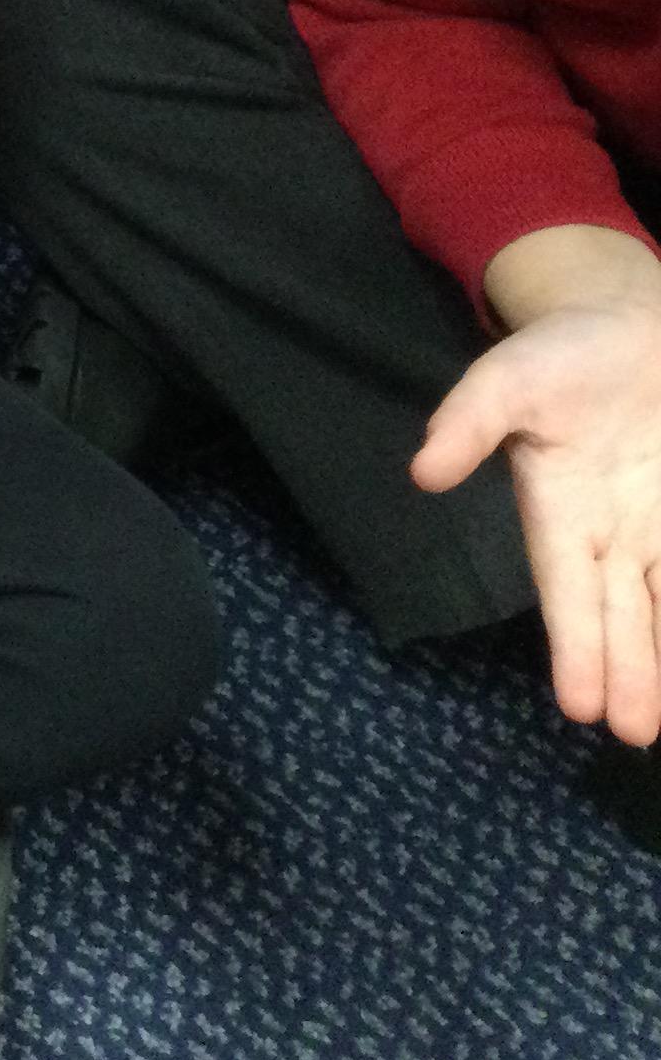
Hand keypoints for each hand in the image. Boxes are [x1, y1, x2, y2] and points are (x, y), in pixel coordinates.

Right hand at [422, 227, 660, 745]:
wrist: (631, 324)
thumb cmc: (561, 354)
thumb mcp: (506, 379)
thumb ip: (468, 422)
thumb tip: (422, 473)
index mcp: (559, 509)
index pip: (567, 591)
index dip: (576, 647)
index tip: (580, 708)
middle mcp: (612, 532)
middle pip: (621, 616)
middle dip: (628, 676)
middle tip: (635, 735)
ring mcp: (656, 525)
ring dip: (660, 662)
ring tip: (656, 723)